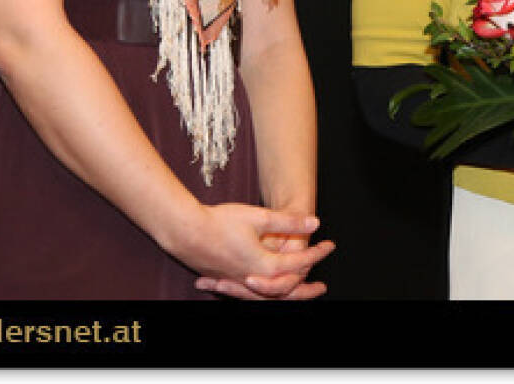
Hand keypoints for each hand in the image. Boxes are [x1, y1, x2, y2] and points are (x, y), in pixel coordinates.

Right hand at [194, 228, 333, 299]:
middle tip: (321, 288)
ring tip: (297, 291)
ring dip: (286, 294)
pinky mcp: (224, 280)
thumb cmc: (220, 221)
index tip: (330, 245)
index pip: (298, 263)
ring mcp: (237, 282)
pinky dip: (262, 294)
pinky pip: (250, 294)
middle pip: (287, 290)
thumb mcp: (259, 216)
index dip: (316, 254)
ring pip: (267, 296)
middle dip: (306, 290)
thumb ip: (288, 221)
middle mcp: (252, 278)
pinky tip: (263, 288)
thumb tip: (315, 222)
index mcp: (264, 264)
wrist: (184, 231)